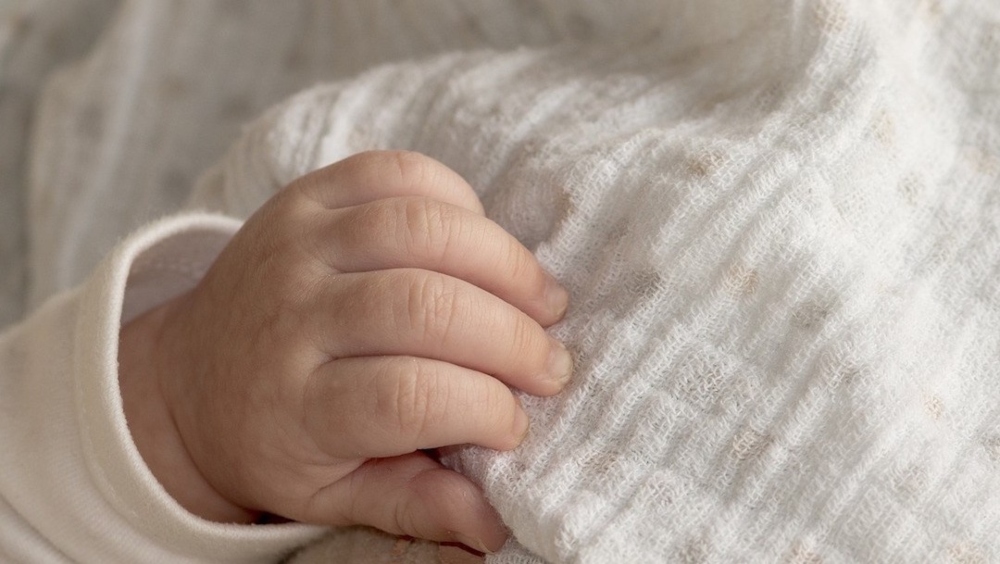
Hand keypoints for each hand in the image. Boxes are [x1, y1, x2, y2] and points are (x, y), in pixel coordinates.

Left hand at [119, 151, 570, 552]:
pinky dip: (456, 198)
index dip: (485, 408)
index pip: (408, 397)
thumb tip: (494, 527)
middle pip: (424, 307)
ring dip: (503, 262)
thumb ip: (411, 505)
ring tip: (542, 299)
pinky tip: (483, 242)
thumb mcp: (329, 496)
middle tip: (552, 366)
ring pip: (418, 228)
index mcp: (295, 404)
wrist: (191, 373)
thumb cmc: (275, 441)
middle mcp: (291, 315)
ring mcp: (296, 244)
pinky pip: (394, 172)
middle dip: (512, 338)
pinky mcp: (306, 196)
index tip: (516, 424)